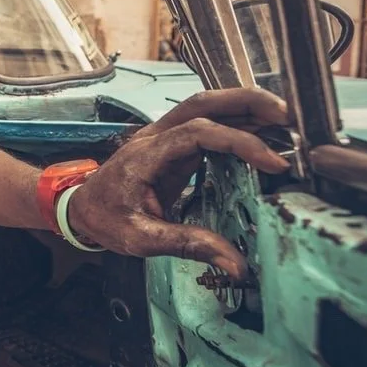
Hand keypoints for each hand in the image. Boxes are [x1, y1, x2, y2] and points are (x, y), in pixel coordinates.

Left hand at [68, 88, 289, 278]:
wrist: (80, 208)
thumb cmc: (105, 219)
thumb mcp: (141, 239)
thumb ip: (188, 246)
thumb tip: (235, 263)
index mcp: (145, 155)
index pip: (197, 133)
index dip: (238, 142)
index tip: (272, 161)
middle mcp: (154, 137)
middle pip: (202, 102)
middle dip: (247, 102)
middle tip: (287, 116)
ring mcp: (163, 137)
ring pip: (205, 107)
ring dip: (244, 107)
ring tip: (284, 121)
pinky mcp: (172, 145)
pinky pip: (206, 124)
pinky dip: (235, 123)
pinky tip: (261, 133)